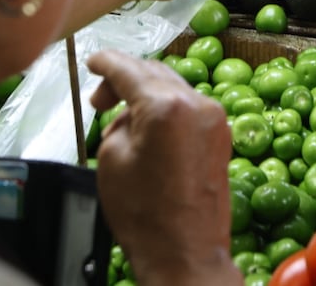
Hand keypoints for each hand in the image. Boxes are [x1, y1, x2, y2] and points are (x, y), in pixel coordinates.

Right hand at [88, 50, 240, 285]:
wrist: (186, 254)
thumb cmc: (144, 214)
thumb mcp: (112, 158)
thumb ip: (120, 121)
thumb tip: (130, 112)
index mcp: (166, 107)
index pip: (130, 70)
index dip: (106, 62)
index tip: (93, 61)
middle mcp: (197, 104)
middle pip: (155, 73)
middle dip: (125, 79)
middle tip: (100, 99)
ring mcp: (215, 119)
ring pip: (173, 88)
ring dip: (146, 94)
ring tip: (121, 120)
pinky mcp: (221, 135)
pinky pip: (188, 108)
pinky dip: (166, 109)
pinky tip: (148, 128)